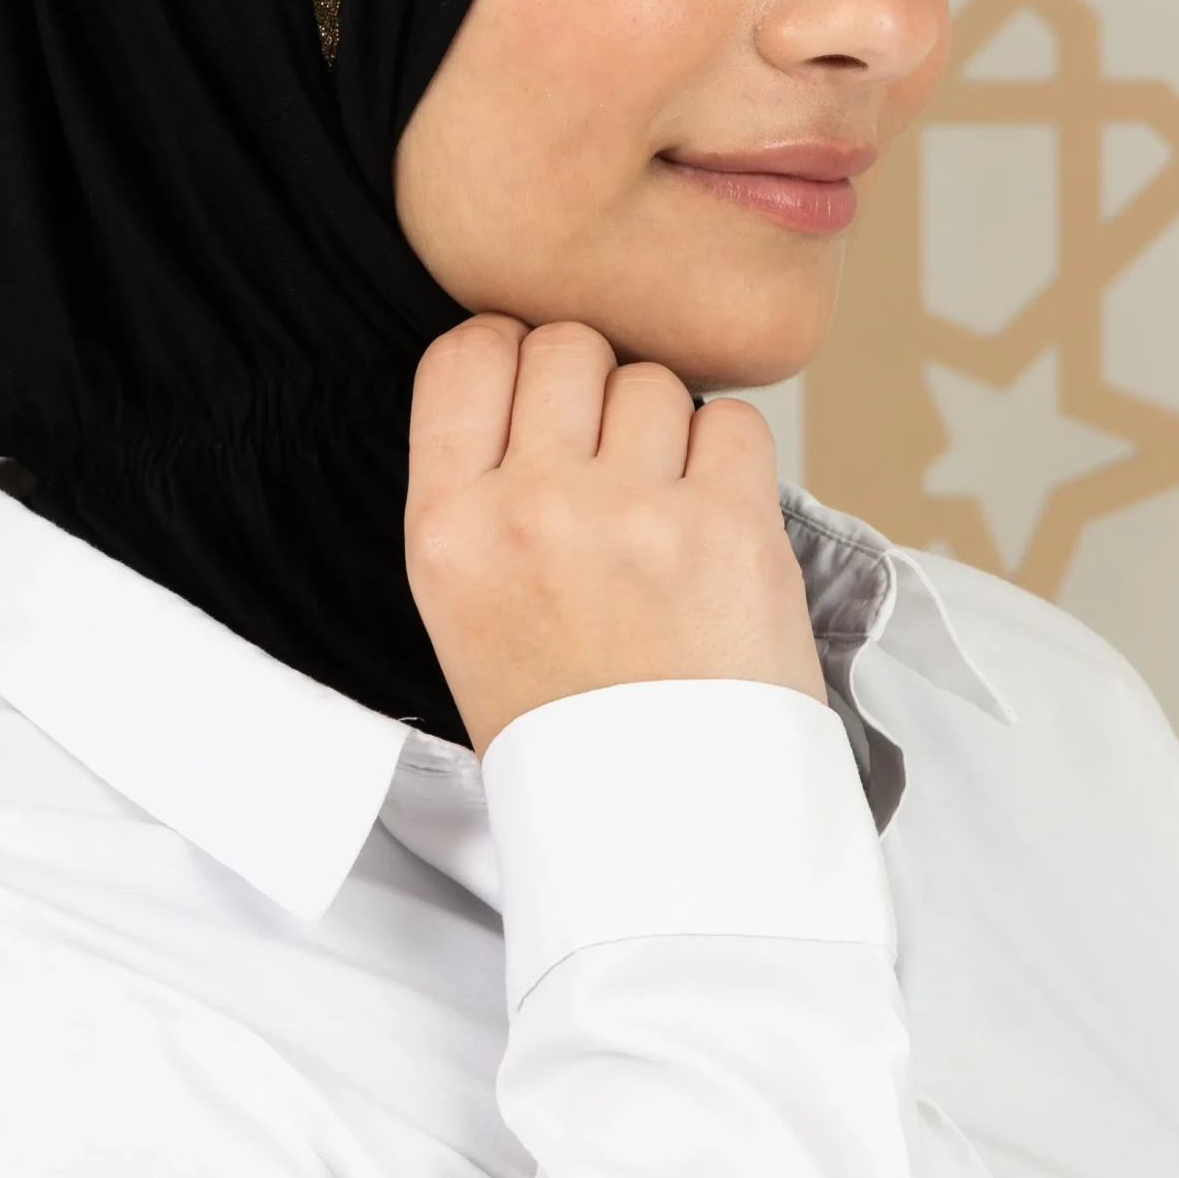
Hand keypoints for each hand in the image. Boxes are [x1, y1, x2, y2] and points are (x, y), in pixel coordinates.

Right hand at [405, 316, 826, 757]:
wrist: (656, 831)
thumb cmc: (564, 725)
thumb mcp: (464, 610)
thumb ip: (479, 491)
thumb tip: (526, 383)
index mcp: (447, 530)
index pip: (464, 354)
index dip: (507, 354)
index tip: (532, 389)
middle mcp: (529, 508)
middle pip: (565, 346)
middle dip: (591, 384)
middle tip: (607, 457)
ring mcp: (631, 514)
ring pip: (651, 380)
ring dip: (663, 428)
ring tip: (661, 511)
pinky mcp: (728, 528)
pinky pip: (732, 421)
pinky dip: (728, 458)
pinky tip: (711, 521)